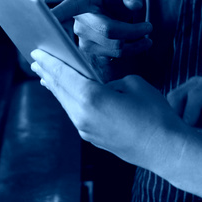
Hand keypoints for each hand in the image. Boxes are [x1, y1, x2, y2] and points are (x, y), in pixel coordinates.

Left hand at [31, 49, 192, 174]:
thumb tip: (103, 88)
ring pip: (67, 104)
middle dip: (48, 74)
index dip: (50, 61)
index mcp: (91, 98)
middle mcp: (83, 116)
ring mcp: (87, 130)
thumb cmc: (155, 115)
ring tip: (47, 77)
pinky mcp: (94, 138)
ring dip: (57, 88)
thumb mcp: (134, 84)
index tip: (38, 51)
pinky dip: (69, 101)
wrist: (165, 149)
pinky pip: (76, 114)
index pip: (64, 75)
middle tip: (36, 60)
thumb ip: (111, 82)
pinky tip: (69, 97)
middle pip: (60, 90)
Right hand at [52, 0, 151, 57]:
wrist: (115, 14)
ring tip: (147, 36)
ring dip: (136, 43)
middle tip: (149, 27)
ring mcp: (82, 41)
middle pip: (109, 31)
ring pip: (114, 47)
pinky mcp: (91, 56)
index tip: (46, 18)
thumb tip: (135, 5)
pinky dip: (132, 51)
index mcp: (82, 2)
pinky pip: (114, 57)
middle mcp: (78, 23)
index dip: (56, 14)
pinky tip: (142, 44)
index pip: (68, 8)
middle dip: (134, 31)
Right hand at [168, 70, 201, 144]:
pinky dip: (178, 124)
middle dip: (177, 115)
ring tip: (194, 133)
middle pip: (176, 96)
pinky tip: (193, 132)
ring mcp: (188, 91)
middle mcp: (198, 82)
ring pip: (171, 104)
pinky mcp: (183, 102)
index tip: (189, 127)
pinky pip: (173, 113)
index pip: (197, 94)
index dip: (191, 110)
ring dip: (177, 120)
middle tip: (184, 135)